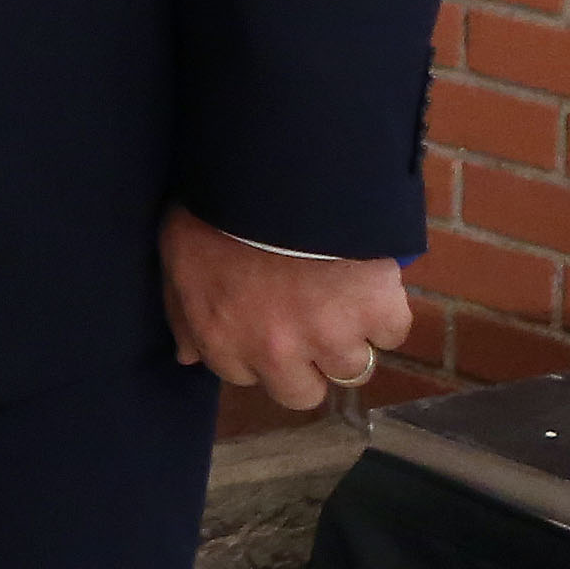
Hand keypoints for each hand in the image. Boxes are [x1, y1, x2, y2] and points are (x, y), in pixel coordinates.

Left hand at [160, 205, 414, 412]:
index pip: (246, 377)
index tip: (266, 322)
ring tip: (338, 296)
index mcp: (224, 342)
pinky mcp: (378, 314)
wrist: (277, 176)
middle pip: (303, 393)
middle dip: (307, 365)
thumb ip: (182, 312)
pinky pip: (391, 333)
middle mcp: (277, 353)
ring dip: (348, 337)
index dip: (258, 350)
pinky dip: (385, 312)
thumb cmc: (216, 209)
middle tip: (309, 324)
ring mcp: (331, 337)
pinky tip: (368, 282)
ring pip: (351, 367)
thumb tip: (188, 356)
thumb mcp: (178, 255)